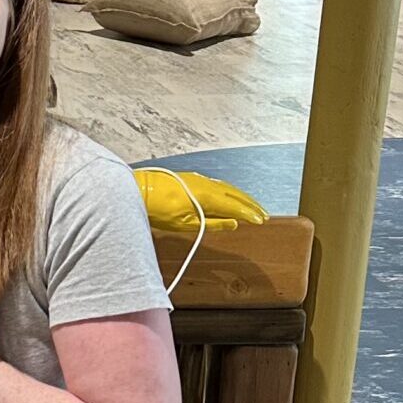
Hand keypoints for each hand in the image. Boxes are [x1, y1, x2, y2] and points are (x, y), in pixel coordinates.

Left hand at [135, 169, 267, 232]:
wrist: (139, 191)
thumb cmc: (157, 209)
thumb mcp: (184, 224)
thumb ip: (211, 223)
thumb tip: (233, 223)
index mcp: (207, 197)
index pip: (235, 206)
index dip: (250, 214)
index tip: (261, 220)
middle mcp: (207, 185)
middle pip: (236, 195)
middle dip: (251, 205)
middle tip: (264, 214)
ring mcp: (200, 180)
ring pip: (228, 188)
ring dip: (242, 198)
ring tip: (252, 207)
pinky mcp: (194, 178)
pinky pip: (218, 185)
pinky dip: (230, 192)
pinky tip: (232, 197)